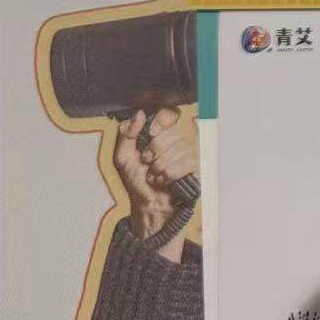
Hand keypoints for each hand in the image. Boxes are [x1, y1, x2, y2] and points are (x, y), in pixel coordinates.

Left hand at [114, 108, 197, 242]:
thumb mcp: (123, 157)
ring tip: (154, 175)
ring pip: (179, 148)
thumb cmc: (135, 182)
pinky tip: (164, 180)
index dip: (161, 122)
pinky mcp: (196, 167)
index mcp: (160, 135)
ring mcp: (188, 153)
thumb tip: (139, 115)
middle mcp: (177, 141)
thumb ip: (127, 134)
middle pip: (173, 133)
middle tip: (148, 163)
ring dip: (160, 166)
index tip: (151, 134)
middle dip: (155, 151)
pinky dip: (170, 173)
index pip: (170, 114)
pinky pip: (186, 162)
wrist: (146, 204)